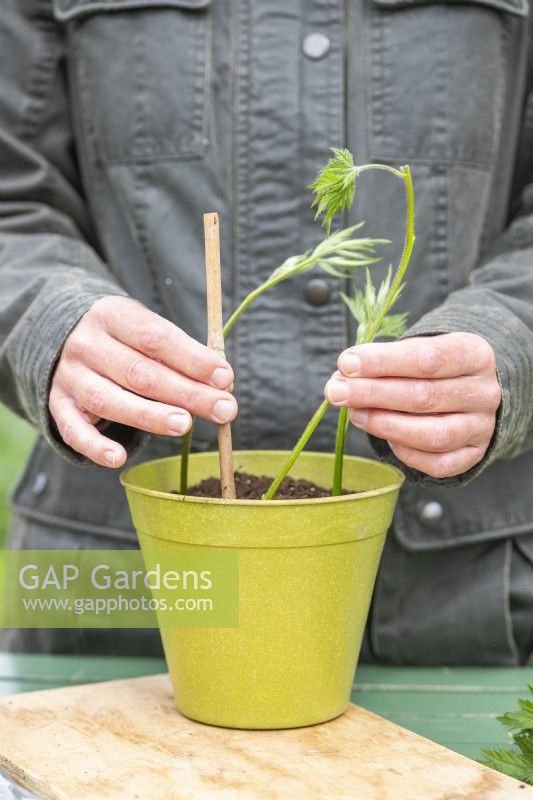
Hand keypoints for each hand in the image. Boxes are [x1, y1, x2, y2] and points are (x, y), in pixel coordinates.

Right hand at [49, 296, 236, 467]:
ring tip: (185, 425)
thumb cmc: (122, 338)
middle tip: (223, 409)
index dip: (193, 359)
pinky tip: (117, 458)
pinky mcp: (57, 404)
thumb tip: (222, 381)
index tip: (225, 378)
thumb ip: (181, 354)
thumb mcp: (146, 330)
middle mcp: (87, 344)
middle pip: (139, 372)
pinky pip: (73, 429)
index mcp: (113, 315)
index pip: (156, 338)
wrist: (58, 334)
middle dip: (186, 392)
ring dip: (149, 415)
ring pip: (108, 399)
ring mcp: (69, 375)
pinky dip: (94, 446)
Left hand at [325, 332, 500, 478]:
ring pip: (432, 434)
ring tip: (355, 414)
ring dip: (385, 424)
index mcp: (474, 354)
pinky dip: (405, 452)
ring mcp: (482, 427)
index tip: (347, 363)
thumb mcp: (416, 352)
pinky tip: (384, 436)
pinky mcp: (473, 455)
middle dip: (373, 393)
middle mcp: (484, 392)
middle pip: (425, 396)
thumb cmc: (434, 368)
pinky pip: (437, 463)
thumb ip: (382, 363)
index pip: (428, 357)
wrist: (471, 392)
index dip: (383, 362)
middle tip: (336, 391)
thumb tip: (341, 379)